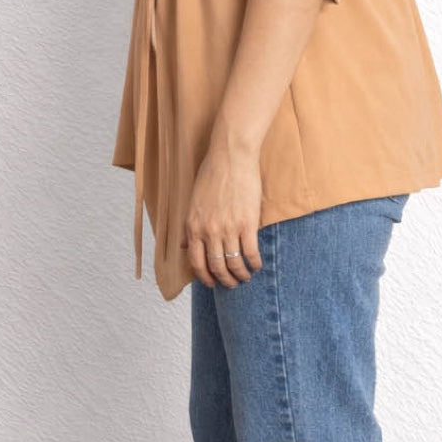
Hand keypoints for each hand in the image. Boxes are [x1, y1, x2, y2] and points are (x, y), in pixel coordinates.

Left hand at [180, 143, 263, 287]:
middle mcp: (209, 231)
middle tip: (232, 284)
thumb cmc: (212, 175)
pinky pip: (250, 252)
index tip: (212, 283)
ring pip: (234, 263)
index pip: (196, 263)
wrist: (231, 157)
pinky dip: (254, 263)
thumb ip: (189, 227)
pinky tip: (257, 265)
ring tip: (246, 277)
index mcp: (194, 226)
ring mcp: (228, 228)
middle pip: (216, 267)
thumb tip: (184, 246)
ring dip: (240, 275)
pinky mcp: (247, 223)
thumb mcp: (193, 202)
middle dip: (225, 280)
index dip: (205, 277)